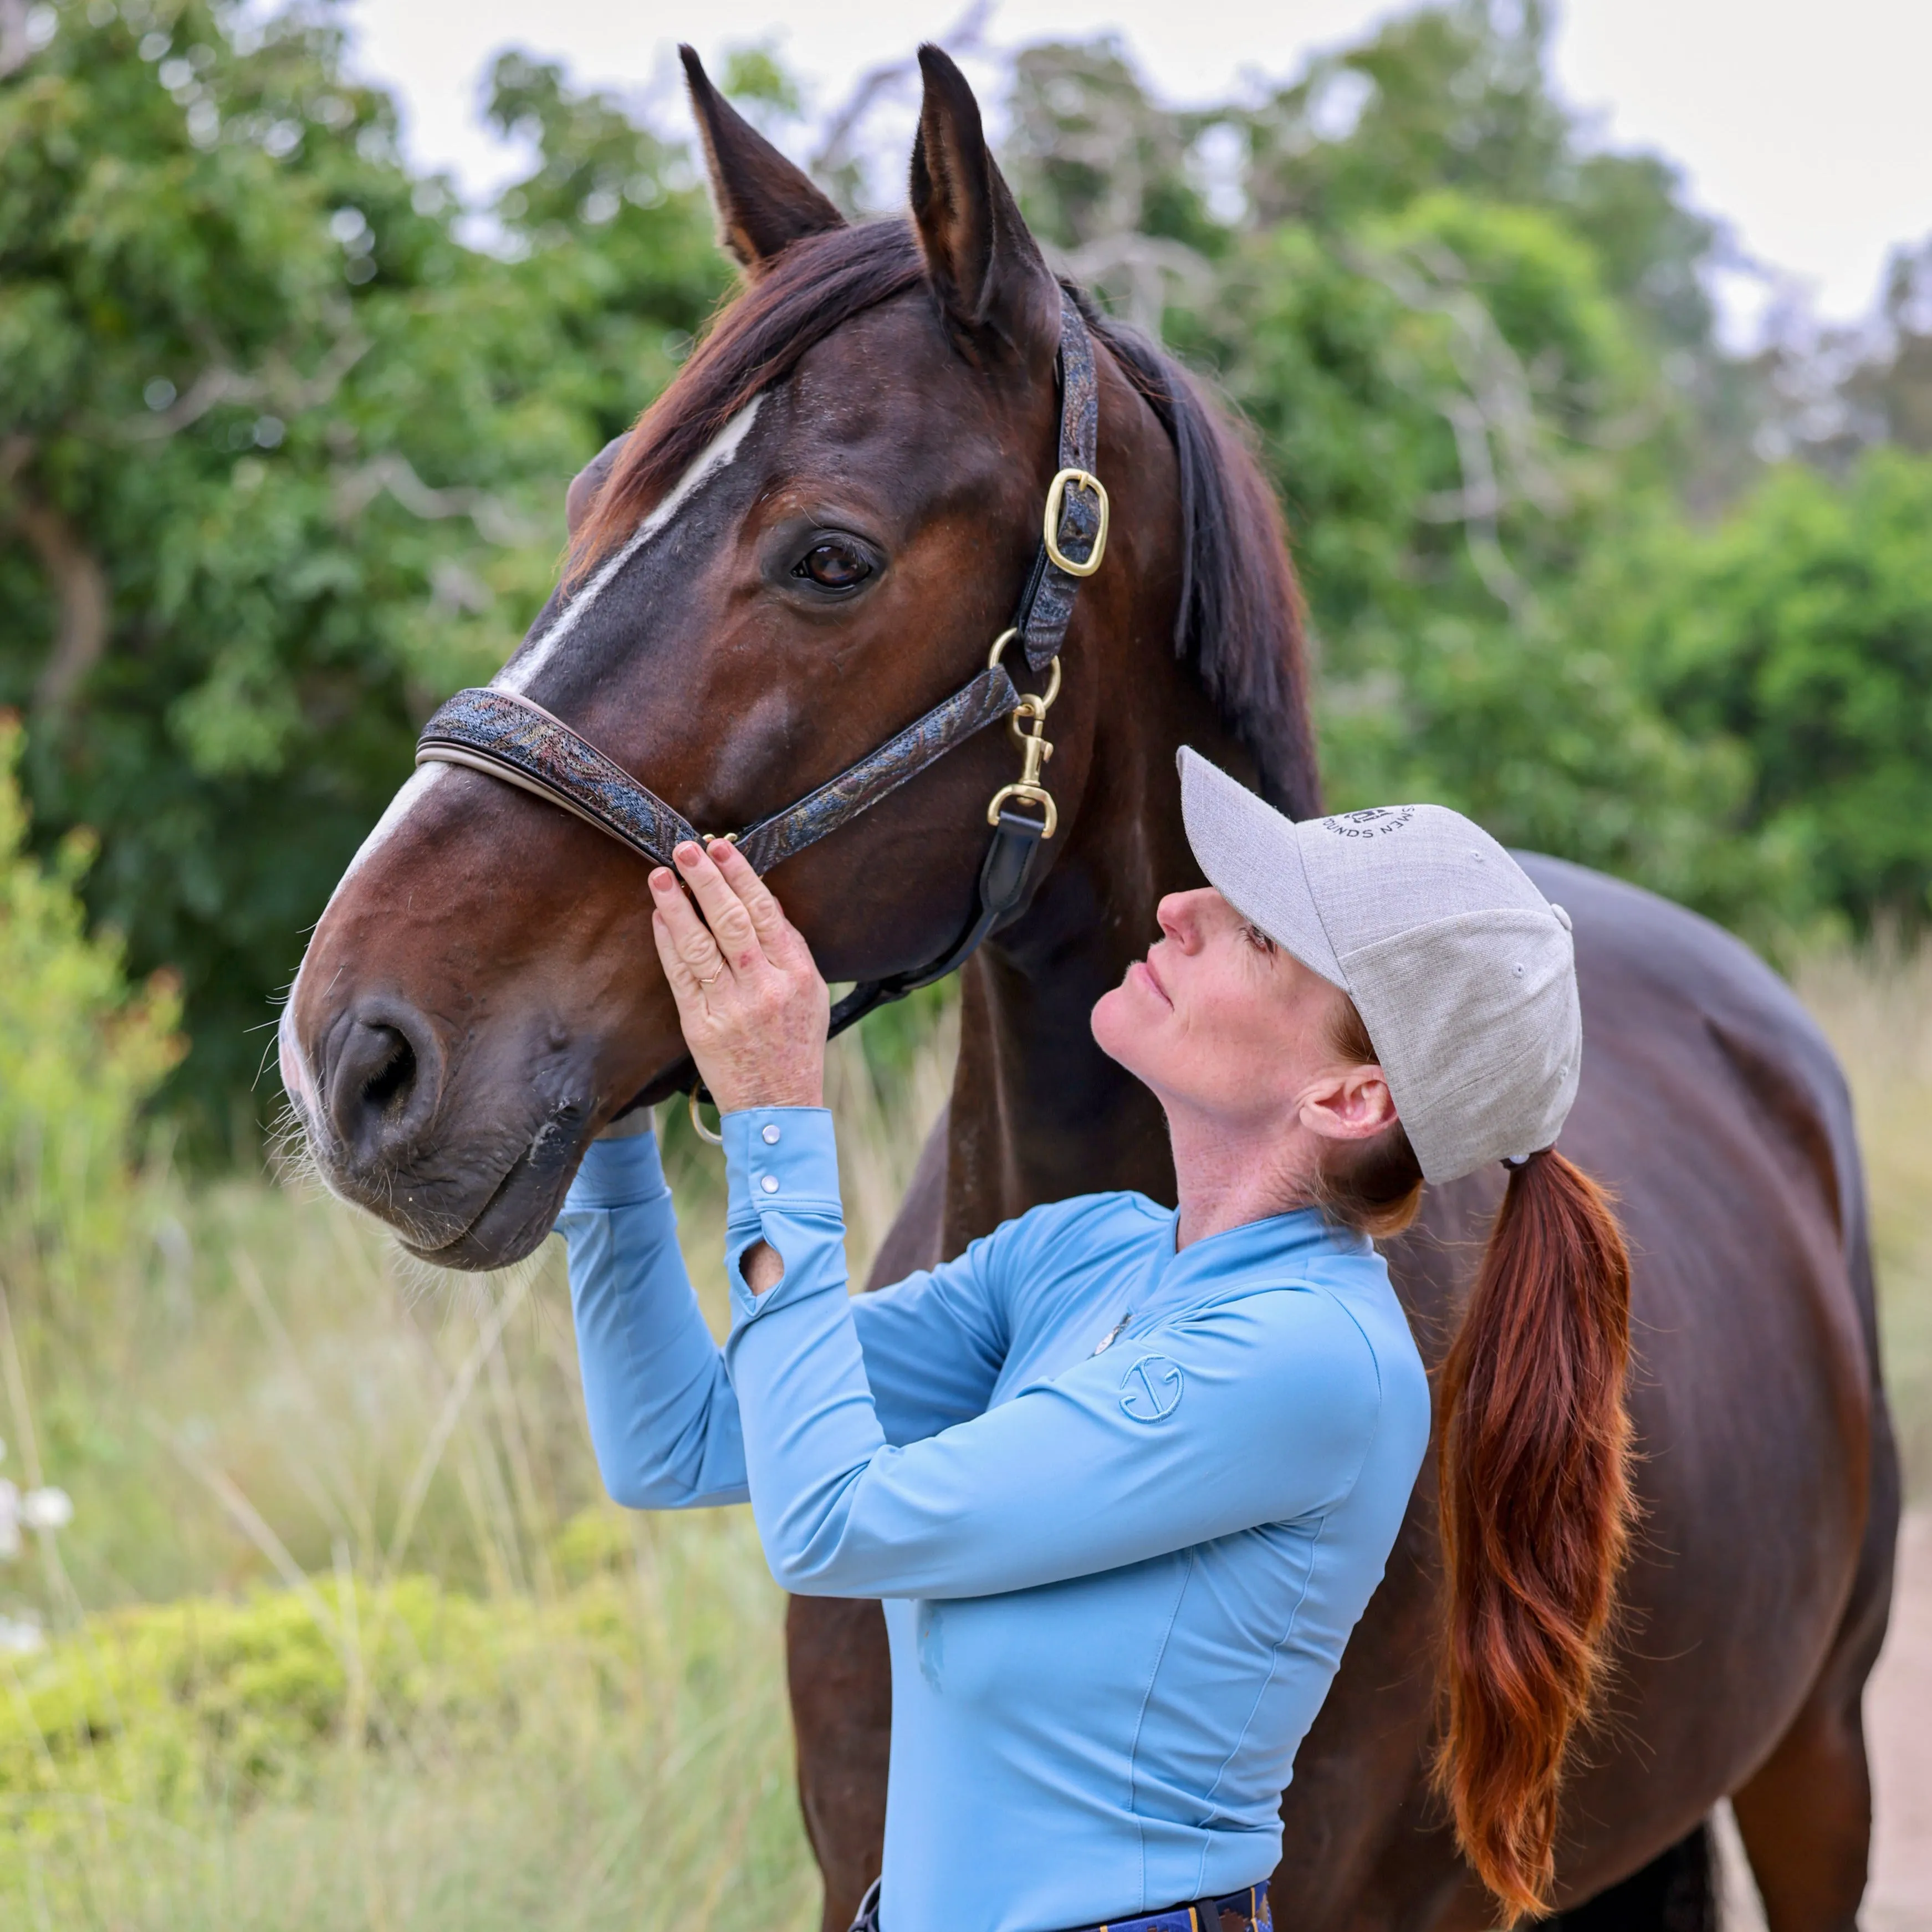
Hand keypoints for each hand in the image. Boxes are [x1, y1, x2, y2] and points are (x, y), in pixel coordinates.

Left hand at [650, 838, 828, 1113]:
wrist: (778, 1104)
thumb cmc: (795, 1045)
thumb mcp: (810, 993)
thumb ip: (790, 947)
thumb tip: (765, 900)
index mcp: (795, 973)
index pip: (766, 913)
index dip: (741, 877)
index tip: (722, 848)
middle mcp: (764, 987)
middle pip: (732, 921)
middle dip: (708, 880)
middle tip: (686, 849)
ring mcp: (731, 1006)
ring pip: (700, 945)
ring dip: (678, 907)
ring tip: (662, 876)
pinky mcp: (701, 1025)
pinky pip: (681, 976)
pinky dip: (668, 943)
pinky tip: (659, 919)